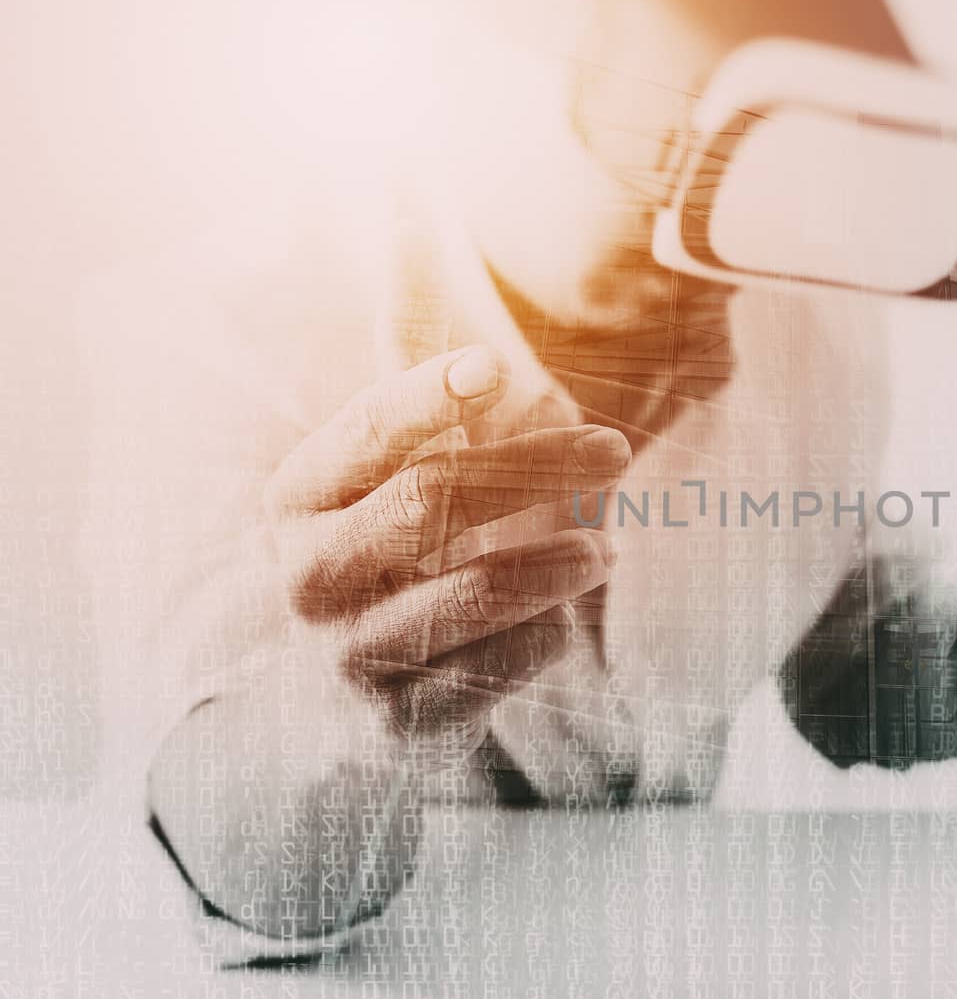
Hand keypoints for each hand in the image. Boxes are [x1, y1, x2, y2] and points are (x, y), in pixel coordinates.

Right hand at [263, 345, 631, 750]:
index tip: (500, 367)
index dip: (431, 394)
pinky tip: (561, 616)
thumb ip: (417, 376)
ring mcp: (348, 654)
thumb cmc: (402, 542)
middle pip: (429, 497)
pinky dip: (545, 631)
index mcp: (300, 495)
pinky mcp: (401, 721)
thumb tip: (429, 278)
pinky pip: (500, 665)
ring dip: (555, 563)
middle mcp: (308, 575)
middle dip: (535, 466)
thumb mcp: (397, 460)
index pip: (368, 428)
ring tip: (606, 548)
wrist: (373, 687)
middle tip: (614, 450)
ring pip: (472, 593)